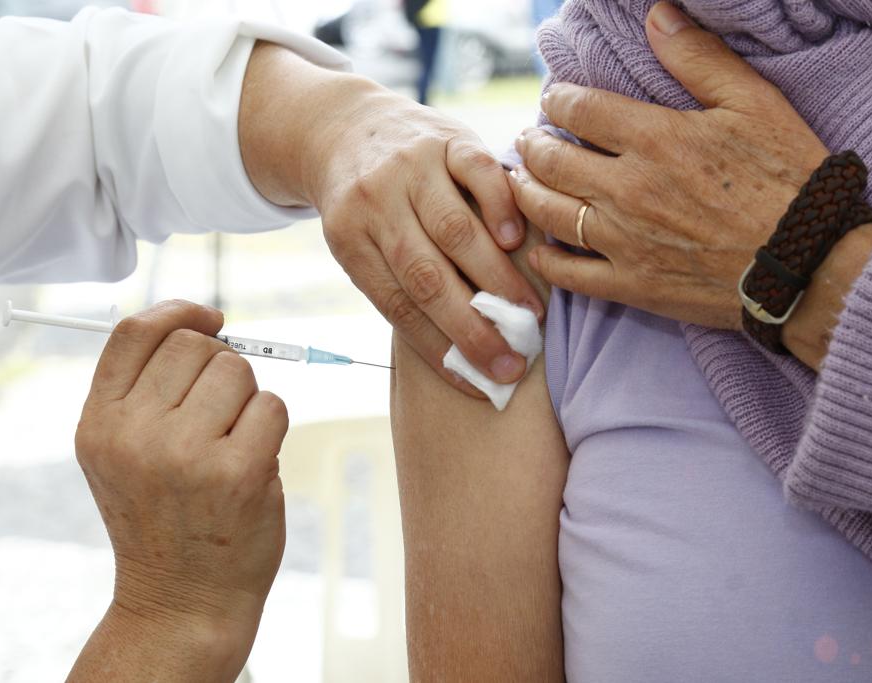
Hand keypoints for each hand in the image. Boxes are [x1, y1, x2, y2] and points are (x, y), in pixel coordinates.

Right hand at [70, 300, 286, 680]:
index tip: (211, 317)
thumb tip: (202, 322)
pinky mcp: (238, 472)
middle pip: (195, 345)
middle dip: (220, 365)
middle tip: (220, 412)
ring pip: (238, 371)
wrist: (181, 600)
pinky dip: (272, 426)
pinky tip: (253, 462)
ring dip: (247, 399)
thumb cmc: (162, 517)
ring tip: (232, 443)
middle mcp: (134, 434)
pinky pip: (272, 405)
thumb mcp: (120, 453)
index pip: (135, 332)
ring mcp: (186, 453)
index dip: (179, 310)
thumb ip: (143, 389)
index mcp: (99, 423)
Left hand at [239, 44, 543, 395]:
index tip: (478, 383)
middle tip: (511, 360)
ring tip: (528, 315)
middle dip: (472, 326)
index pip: (398, 306)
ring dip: (495, 277)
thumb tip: (460, 355)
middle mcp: (376, 202)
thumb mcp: (360, 243)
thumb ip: (400, 284)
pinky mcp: (444, 135)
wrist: (343, 126)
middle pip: (427, 275)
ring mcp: (410, 166)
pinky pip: (477, 171)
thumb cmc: (364, 205)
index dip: (439, 348)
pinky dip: (499, 206)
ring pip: (455, 229)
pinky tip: (515, 241)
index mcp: (350, 240)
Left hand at [511, 2, 831, 331]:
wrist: (808, 264)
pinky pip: (571, 273)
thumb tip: (658, 16)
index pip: (580, 110)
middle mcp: (628, 189)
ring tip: (521, 181)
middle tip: (527, 140)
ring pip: (550, 212)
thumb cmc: (788, 180)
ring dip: (526, 193)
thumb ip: (699, 59)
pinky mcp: (632, 285)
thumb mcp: (754, 103)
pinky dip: (546, 258)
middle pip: (552, 161)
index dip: (558, 100)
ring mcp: (625, 240)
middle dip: (531, 144)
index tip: (554, 100)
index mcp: (655, 139)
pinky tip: (538, 247)